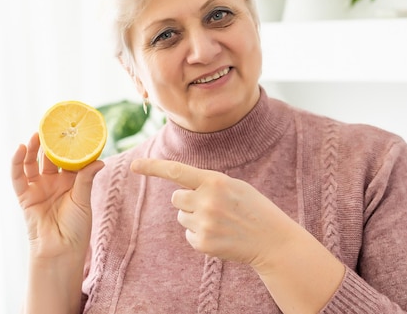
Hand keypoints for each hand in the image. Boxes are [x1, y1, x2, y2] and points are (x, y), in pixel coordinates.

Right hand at [11, 133, 103, 259]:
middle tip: (53, 127)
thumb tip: (99, 160)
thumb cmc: (77, 227)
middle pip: (50, 158)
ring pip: (33, 163)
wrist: (62, 250)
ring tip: (37, 134)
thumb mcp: (84, 199)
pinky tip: (20, 148)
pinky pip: (18, 177)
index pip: (69, 159)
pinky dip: (17, 162)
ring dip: (33, 148)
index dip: (69, 146)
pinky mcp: (25, 196)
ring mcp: (38, 188)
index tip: (73, 130)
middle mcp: (53, 183)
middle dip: (51, 143)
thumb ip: (86, 178)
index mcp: (71, 182)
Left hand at [130, 159, 298, 267]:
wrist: (272, 239)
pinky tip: (221, 235)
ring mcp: (204, 223)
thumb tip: (181, 188)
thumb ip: (209, 184)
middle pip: (176, 198)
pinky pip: (189, 234)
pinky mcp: (203, 243)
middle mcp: (206, 200)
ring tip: (221, 222)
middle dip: (188, 201)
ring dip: (195, 218)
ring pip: (181, 217)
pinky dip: (201, 235)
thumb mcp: (235, 186)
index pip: (176, 171)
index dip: (153, 167)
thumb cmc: (254, 209)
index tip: (134, 165)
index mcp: (215, 181)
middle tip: (212, 207)